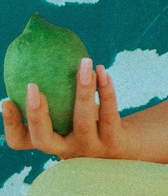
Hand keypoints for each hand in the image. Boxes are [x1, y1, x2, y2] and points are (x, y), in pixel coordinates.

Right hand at [1, 60, 128, 159]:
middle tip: (32, 85)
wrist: (127, 143)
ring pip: (83, 122)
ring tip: (84, 62)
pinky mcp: (113, 144)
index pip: (20, 141)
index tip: (6, 101)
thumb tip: (38, 45)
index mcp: (51, 141)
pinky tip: (102, 70)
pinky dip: (106, 91)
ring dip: (83, 90)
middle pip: (43, 139)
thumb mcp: (70, 109)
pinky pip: (109, 115)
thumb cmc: (91, 118)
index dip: (10, 125)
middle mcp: (67, 150)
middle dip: (36, 113)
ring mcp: (90, 149)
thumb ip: (55, 90)